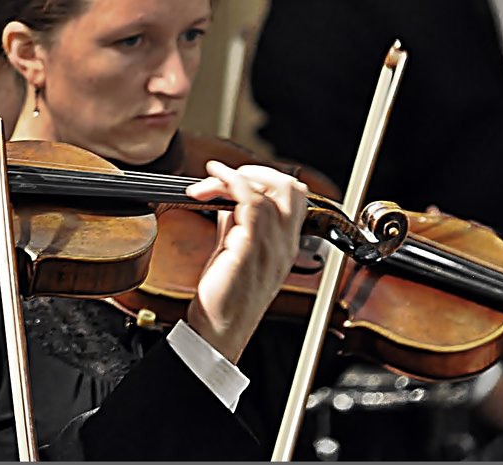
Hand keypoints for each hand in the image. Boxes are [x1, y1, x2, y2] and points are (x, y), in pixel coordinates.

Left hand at [182, 160, 306, 362]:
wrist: (217, 331)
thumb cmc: (224, 296)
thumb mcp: (234, 249)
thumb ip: (236, 220)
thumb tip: (226, 192)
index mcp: (284, 244)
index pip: (294, 196)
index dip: (264, 177)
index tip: (233, 178)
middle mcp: (284, 244)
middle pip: (292, 188)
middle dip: (256, 171)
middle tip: (223, 176)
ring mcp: (272, 247)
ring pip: (273, 189)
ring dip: (234, 177)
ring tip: (208, 183)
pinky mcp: (251, 250)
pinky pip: (251, 203)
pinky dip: (230, 184)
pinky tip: (210, 185)